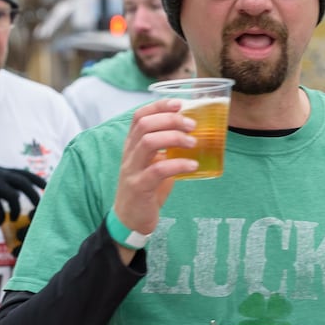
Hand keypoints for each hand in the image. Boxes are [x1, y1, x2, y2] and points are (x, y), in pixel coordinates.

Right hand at [0, 167, 46, 224]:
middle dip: (33, 195)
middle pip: (23, 183)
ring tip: (14, 218)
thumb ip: (6, 184)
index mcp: (3, 171)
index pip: (25, 173)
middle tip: (39, 207)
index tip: (48, 187)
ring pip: (12, 196)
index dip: (38, 179)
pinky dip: (0, 216)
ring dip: (16, 209)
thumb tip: (22, 193)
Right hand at [112, 98, 197, 238]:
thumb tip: (195, 137)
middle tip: (192, 125)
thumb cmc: (146, 190)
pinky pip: (158, 171)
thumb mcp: (154, 165)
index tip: (180, 103)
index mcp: (132, 146)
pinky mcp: (139, 187)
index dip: (159, 106)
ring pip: (148, 143)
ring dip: (174, 138)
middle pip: (145, 125)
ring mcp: (132, 170)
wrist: (129, 220)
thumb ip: (167, 151)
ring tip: (193, 143)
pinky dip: (178, 165)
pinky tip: (193, 166)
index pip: (139, 116)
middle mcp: (129, 154)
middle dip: (171, 120)